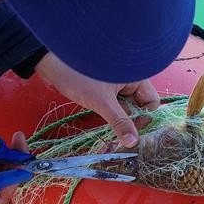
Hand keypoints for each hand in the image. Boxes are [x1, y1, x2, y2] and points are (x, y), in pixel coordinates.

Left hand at [34, 52, 159, 147]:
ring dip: (119, 113)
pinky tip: (101, 109)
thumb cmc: (80, 75)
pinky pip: (117, 100)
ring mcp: (121, 80)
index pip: (152, 103)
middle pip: (141, 104)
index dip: (143, 117)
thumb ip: (120, 122)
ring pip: (128, 104)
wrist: (51, 61)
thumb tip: (133, 143)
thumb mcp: (101, 102)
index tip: (130, 129)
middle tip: (116, 128)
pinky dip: (112, 108)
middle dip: (129, 117)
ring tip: (104, 114)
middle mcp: (133, 77)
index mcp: (138, 76)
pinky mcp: (109, 84)